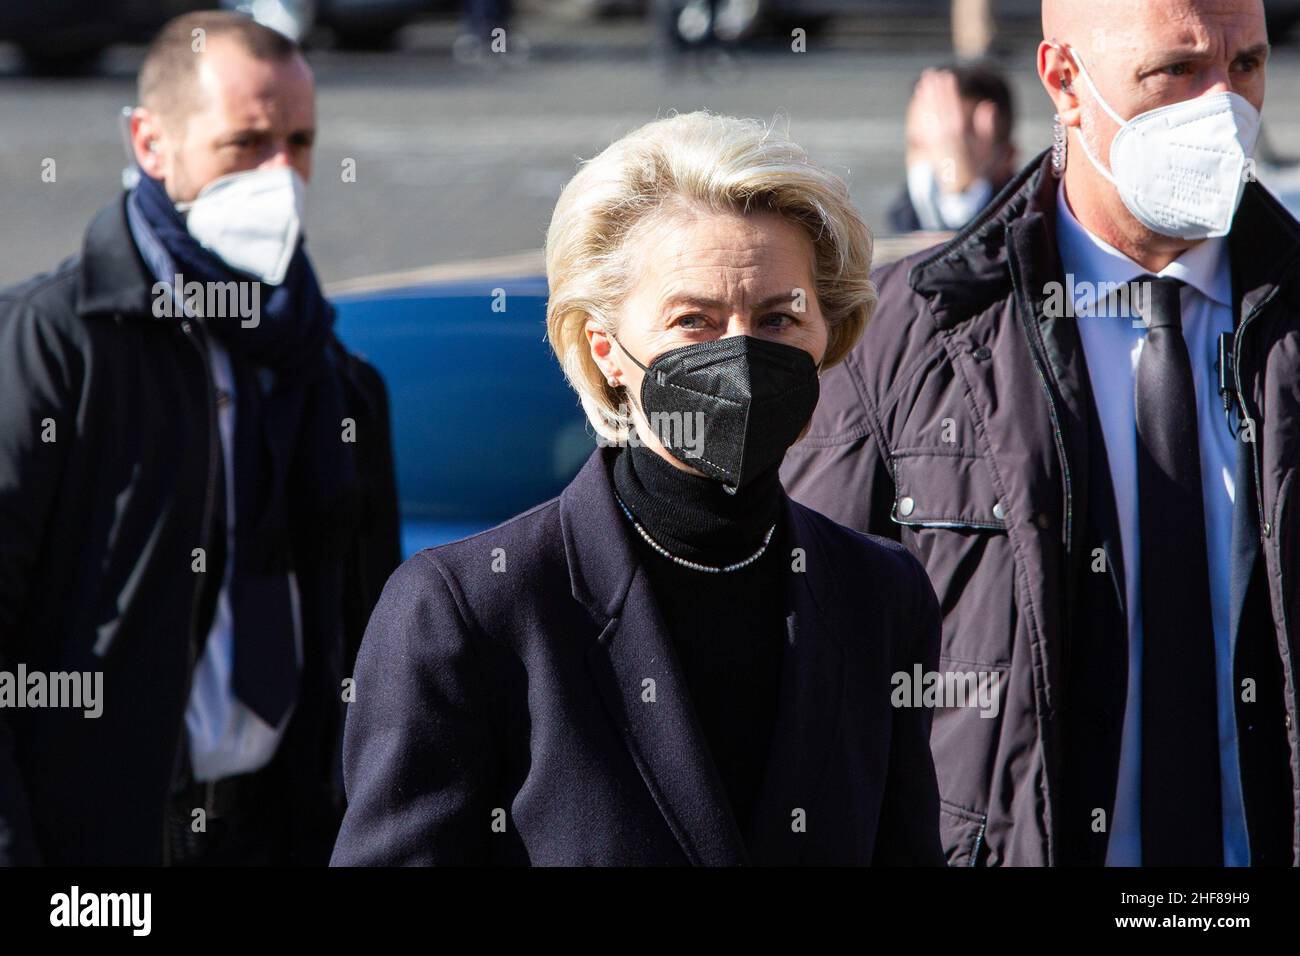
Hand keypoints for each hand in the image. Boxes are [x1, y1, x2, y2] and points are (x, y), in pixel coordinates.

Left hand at [905, 69, 1000, 193]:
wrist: (961, 192)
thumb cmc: (979, 169)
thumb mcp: (989, 152)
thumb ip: (988, 129)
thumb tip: (988, 106)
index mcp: (961, 146)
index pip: (954, 117)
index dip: (950, 98)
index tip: (947, 79)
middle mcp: (946, 146)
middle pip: (939, 116)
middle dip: (936, 94)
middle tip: (932, 74)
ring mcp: (936, 147)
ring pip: (929, 119)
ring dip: (927, 99)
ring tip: (925, 80)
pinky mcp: (929, 147)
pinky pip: (924, 125)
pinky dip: (922, 109)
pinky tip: (920, 95)